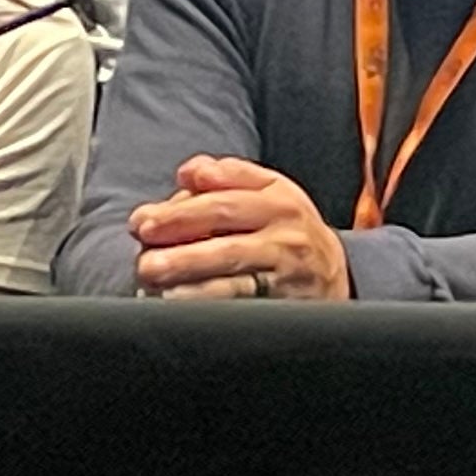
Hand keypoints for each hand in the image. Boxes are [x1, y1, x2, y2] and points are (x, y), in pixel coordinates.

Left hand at [129, 156, 351, 299]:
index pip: (223, 201)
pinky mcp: (286, 303)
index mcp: (278, 198)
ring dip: (189, 275)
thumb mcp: (269, 192)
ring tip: (153, 280)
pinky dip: (209, 303)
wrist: (334, 275)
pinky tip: (180, 303)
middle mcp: (286, 232)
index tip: (142, 223)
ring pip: (234, 270)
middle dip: (179, 245)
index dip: (180, 211)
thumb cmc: (287, 230)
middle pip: (226, 234)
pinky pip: (243, 301)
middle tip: (143, 257)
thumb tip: (188, 172)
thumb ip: (228, 175)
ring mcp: (287, 270)